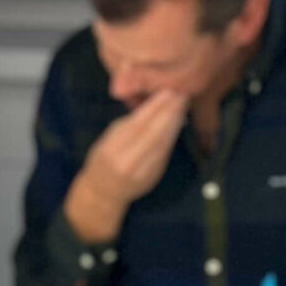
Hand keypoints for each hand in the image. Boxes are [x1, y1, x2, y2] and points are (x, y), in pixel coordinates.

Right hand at [65, 91, 188, 241]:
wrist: (103, 193)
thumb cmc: (103, 162)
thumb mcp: (108, 140)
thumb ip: (128, 125)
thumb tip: (152, 106)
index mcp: (112, 149)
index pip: (137, 124)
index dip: (154, 107)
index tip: (167, 91)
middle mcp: (127, 161)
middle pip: (153, 133)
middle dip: (169, 112)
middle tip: (181, 95)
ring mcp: (141, 171)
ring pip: (162, 143)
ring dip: (175, 122)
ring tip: (183, 106)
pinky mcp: (153, 176)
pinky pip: (165, 152)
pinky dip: (172, 136)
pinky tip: (178, 123)